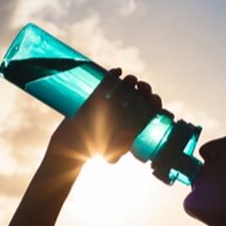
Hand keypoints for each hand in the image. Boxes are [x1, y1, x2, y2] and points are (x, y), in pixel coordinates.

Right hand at [47, 68, 162, 163]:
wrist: (70, 144)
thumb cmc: (93, 151)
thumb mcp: (111, 154)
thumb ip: (121, 148)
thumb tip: (131, 135)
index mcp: (132, 123)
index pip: (149, 110)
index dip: (154, 103)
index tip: (152, 99)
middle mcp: (124, 111)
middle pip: (140, 96)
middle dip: (145, 89)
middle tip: (142, 88)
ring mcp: (111, 102)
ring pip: (126, 87)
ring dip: (131, 81)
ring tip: (130, 80)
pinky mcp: (97, 95)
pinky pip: (107, 81)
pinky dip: (114, 73)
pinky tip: (118, 71)